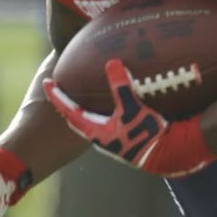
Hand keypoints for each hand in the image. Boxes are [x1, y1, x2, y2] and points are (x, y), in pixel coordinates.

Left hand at [43, 59, 216, 177]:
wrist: (169, 154)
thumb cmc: (147, 136)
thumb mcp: (133, 109)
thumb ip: (121, 87)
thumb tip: (111, 62)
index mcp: (96, 131)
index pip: (70, 111)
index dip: (57, 96)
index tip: (47, 82)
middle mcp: (101, 135)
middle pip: (78, 116)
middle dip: (70, 101)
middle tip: (63, 84)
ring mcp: (114, 135)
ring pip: (94, 116)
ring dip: (88, 103)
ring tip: (86, 87)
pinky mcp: (127, 133)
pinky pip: (110, 115)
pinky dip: (106, 104)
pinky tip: (115, 95)